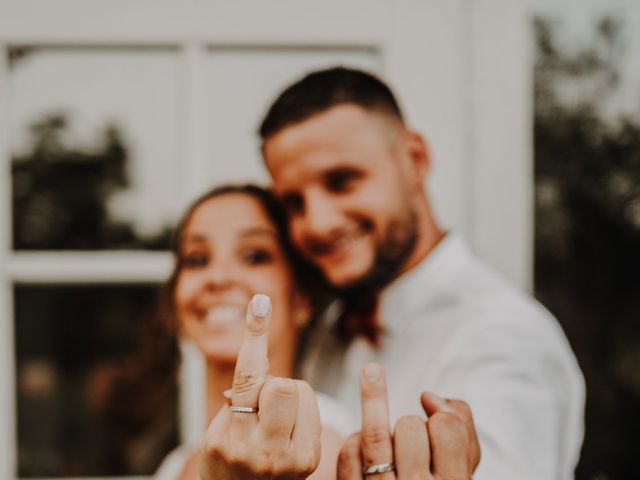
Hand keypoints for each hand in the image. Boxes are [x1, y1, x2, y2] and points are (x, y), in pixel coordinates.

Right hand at [199, 294, 321, 479]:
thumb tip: (262, 364)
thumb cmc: (228, 458)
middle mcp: (262, 450)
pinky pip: (312, 409)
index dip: (255, 334)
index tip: (261, 302)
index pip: (248, 376)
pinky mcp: (311, 460)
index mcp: (232, 439)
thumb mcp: (220, 430)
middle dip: (274, 385)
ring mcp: (291, 460)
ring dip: (288, 397)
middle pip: (285, 383)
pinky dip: (299, 412)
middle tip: (262, 406)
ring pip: (301, 391)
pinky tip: (286, 433)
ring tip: (273, 423)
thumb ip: (242, 397)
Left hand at [337, 363, 479, 478]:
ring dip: (374, 408)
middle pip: (409, 427)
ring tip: (371, 376)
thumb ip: (459, 424)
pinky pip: (348, 453)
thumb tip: (428, 396)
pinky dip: (353, 439)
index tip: (435, 418)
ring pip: (376, 435)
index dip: (440, 415)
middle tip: (411, 440)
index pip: (446, 428)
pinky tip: (362, 446)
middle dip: (409, 423)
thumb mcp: (462, 465)